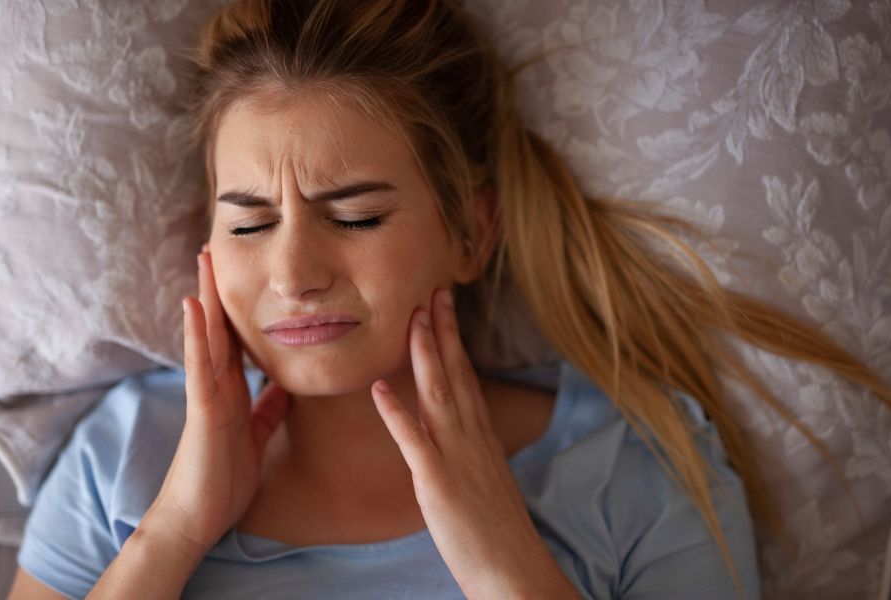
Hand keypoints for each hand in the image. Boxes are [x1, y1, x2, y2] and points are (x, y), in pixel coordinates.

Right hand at [146, 244, 288, 555]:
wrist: (198, 518)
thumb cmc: (224, 480)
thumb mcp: (256, 437)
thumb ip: (267, 410)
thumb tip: (285, 386)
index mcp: (231, 392)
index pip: (236, 341)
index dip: (240, 308)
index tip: (246, 274)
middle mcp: (216, 386)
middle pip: (219, 329)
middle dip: (219, 290)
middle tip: (218, 248)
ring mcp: (206, 395)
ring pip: (206, 338)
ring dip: (206, 297)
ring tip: (205, 259)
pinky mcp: (201, 411)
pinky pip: (200, 367)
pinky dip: (198, 336)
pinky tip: (195, 306)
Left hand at [371, 287, 577, 598]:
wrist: (512, 568)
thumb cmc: (497, 530)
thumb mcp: (487, 478)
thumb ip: (470, 450)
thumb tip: (459, 432)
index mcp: (481, 435)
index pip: (466, 376)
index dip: (454, 339)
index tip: (444, 307)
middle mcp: (471, 437)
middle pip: (455, 373)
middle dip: (442, 330)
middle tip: (431, 291)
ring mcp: (455, 457)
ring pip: (437, 393)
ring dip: (423, 354)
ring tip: (411, 319)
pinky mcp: (437, 482)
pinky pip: (414, 441)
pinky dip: (395, 412)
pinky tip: (378, 388)